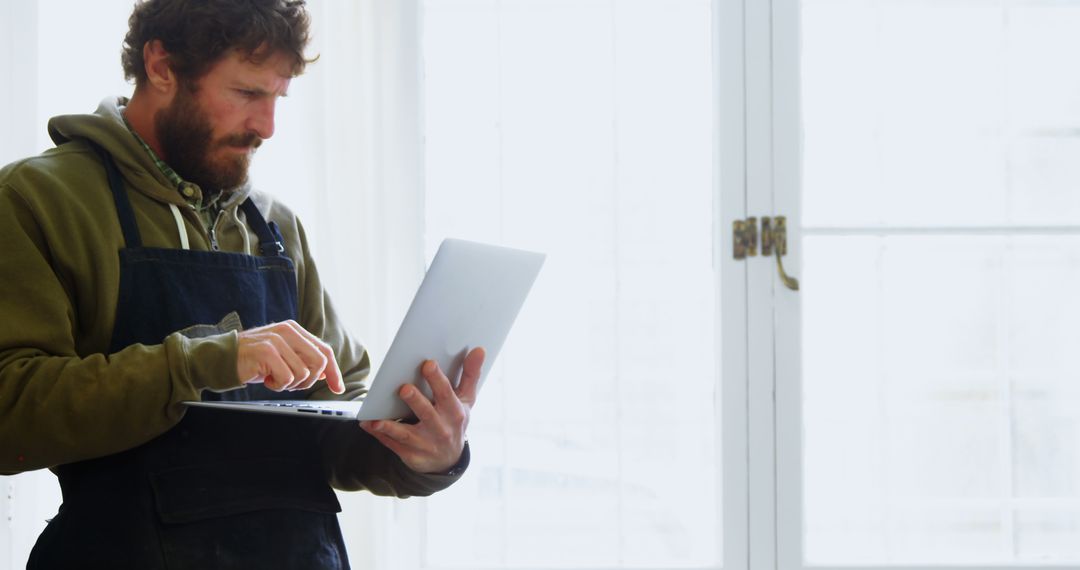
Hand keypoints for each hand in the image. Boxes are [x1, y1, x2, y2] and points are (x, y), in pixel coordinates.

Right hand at [236, 320, 344, 393]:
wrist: (221, 358)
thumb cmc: (253, 359)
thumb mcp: (282, 355)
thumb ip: (303, 359)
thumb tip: (327, 374)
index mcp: (294, 330)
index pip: (324, 350)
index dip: (334, 372)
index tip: (338, 389)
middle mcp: (288, 331)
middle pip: (318, 362)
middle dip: (309, 381)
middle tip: (291, 384)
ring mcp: (277, 340)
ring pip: (303, 373)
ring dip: (289, 384)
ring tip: (273, 378)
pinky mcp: (266, 352)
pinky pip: (287, 378)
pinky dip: (277, 385)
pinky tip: (266, 379)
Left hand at [361, 347, 484, 473]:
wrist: (447, 460)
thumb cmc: (454, 421)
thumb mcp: (466, 400)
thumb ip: (470, 374)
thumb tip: (479, 349)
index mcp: (454, 412)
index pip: (446, 394)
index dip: (437, 380)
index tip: (428, 364)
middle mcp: (441, 429)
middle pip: (427, 414)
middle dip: (416, 401)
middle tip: (404, 388)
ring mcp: (425, 444)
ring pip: (406, 434)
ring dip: (391, 427)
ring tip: (376, 419)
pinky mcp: (410, 455)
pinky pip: (392, 444)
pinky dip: (379, 435)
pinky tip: (367, 424)